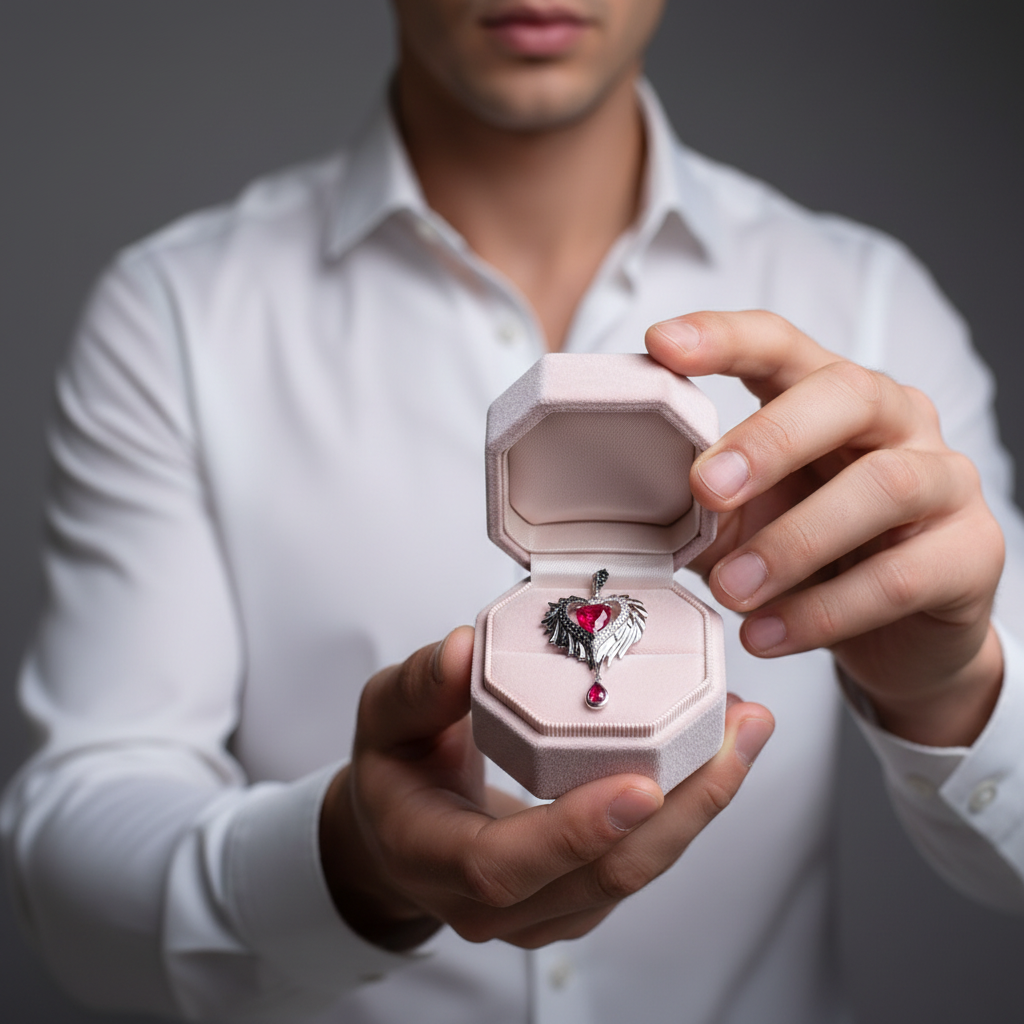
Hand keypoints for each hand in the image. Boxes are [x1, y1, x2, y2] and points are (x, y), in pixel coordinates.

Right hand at [319, 627, 773, 951]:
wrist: (401, 830)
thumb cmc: (395, 771)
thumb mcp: (384, 718)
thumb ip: (418, 687)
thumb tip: (462, 649)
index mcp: (435, 857)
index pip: (504, 865)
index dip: (574, 832)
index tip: (642, 784)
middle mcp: (494, 903)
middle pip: (601, 878)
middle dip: (682, 809)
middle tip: (735, 733)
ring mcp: (544, 909)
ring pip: (636, 873)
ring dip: (700, 805)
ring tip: (745, 731)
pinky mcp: (580, 895)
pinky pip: (643, 858)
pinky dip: (688, 808)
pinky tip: (718, 751)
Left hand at [647, 311, 1004, 746]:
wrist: (900, 638)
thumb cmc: (813, 560)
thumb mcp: (747, 524)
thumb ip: (707, 507)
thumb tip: (643, 504)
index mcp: (829, 398)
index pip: (781, 345)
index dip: (723, 338)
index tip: (661, 345)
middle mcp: (895, 422)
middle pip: (845, 394)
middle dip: (769, 440)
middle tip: (706, 490)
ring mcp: (945, 480)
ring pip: (884, 485)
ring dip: (794, 542)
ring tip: (731, 591)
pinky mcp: (971, 552)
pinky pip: (902, 576)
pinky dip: (824, 610)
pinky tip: (767, 634)